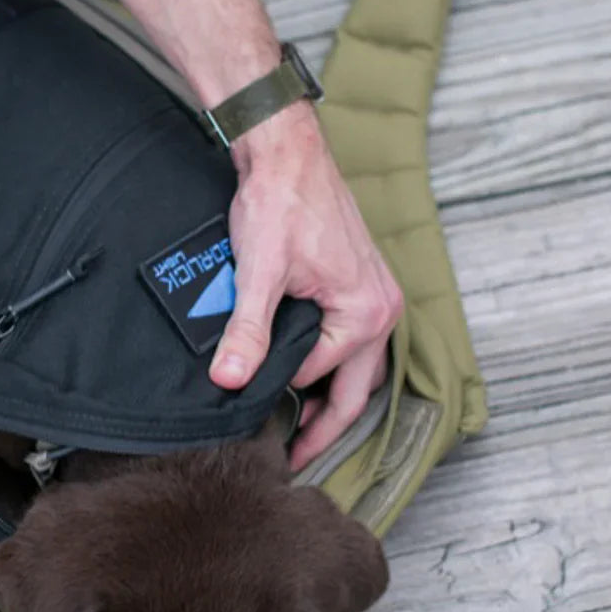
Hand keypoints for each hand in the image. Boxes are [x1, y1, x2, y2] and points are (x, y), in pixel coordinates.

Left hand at [208, 104, 401, 469]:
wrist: (285, 151)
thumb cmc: (279, 202)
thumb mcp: (259, 273)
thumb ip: (247, 330)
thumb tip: (229, 381)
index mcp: (364, 314)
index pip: (318, 380)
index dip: (283, 404)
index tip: (259, 435)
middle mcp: (380, 309)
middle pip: (354, 391)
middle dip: (324, 428)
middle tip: (293, 460)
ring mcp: (374, 297)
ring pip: (354, 369)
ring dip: (327, 397)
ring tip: (295, 426)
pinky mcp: (358, 285)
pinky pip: (349, 343)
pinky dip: (327, 365)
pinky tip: (298, 374)